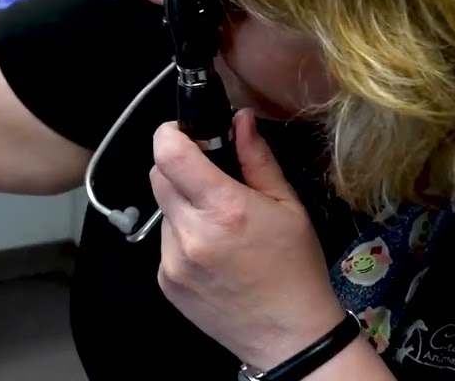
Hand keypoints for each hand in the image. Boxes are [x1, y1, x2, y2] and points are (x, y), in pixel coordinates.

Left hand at [150, 108, 345, 369]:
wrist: (289, 337)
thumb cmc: (296, 268)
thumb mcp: (287, 206)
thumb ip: (257, 159)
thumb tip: (239, 118)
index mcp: (223, 209)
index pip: (169, 154)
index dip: (170, 134)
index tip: (184, 131)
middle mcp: (190, 234)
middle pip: (158, 176)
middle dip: (177, 167)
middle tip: (208, 178)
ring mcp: (172, 261)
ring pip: (163, 210)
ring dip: (182, 206)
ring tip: (218, 226)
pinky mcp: (165, 281)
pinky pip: (164, 242)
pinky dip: (182, 237)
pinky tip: (212, 253)